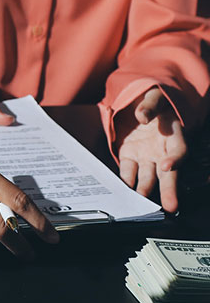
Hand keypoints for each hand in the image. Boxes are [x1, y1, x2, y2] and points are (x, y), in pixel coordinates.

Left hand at [115, 88, 186, 212]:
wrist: (138, 103)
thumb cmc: (154, 100)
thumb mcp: (155, 96)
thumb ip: (150, 105)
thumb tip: (142, 115)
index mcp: (174, 135)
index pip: (179, 150)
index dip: (176, 158)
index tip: (167, 166)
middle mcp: (162, 150)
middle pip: (168, 173)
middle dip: (169, 189)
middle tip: (170, 206)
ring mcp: (146, 156)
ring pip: (148, 177)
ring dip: (145, 191)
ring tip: (142, 204)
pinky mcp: (129, 156)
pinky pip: (127, 171)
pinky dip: (124, 182)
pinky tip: (122, 193)